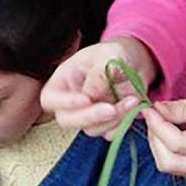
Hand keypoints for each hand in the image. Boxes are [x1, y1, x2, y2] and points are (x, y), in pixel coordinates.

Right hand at [41, 37, 156, 137]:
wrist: (135, 62)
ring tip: (131, 100)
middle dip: (90, 117)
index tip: (86, 99)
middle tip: (111, 109)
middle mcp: (72, 101)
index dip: (64, 103)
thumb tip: (90, 95)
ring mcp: (88, 114)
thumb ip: (99, 73)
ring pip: (91, 129)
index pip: (49, 99)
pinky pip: (110, 133)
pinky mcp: (105, 123)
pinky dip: (123, 124)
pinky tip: (133, 105)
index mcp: (63, 80)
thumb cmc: (115, 53)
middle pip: (67, 120)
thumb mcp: (108, 54)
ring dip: (113, 120)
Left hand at [141, 86, 185, 179]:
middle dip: (154, 137)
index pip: (177, 144)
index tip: (148, 109)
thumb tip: (156, 110)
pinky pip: (176, 167)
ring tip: (160, 122)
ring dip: (157, 144)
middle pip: (168, 161)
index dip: (157, 126)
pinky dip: (166, 150)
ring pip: (169, 166)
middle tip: (153, 115)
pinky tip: (168, 132)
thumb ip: (184, 107)